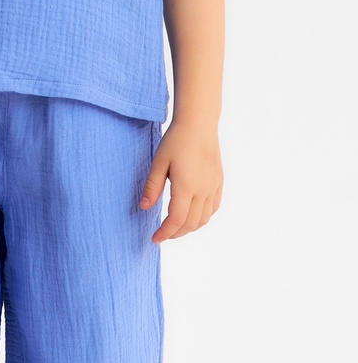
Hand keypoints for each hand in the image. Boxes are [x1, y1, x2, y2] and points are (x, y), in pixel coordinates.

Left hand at [139, 120, 223, 243]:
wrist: (199, 123)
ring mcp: (213, 186)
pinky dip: (203, 218)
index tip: (155, 239)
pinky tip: (192, 216)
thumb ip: (152, 187)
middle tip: (162, 235)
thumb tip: (144, 207)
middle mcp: (203, 189)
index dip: (165, 233)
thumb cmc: (176, 140)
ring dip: (189, 228)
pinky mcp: (218, 182)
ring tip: (176, 228)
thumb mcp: (158, 163)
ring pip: (204, 219)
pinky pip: (213, 208)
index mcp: (186, 186)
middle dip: (175, 234)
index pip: (176, 220)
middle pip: (190, 223)